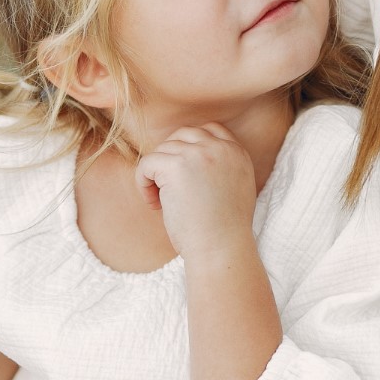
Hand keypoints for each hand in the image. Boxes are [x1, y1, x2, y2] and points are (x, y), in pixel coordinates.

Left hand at [135, 123, 257, 262]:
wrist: (221, 249)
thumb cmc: (224, 232)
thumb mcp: (235, 190)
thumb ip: (220, 168)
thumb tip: (187, 162)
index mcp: (237, 153)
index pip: (210, 129)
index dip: (190, 148)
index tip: (183, 176)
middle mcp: (220, 147)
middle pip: (183, 134)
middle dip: (170, 158)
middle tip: (167, 187)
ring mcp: (198, 154)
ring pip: (162, 150)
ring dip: (155, 174)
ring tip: (160, 202)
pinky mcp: (176, 166)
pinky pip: (146, 163)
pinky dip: (143, 183)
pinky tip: (153, 205)